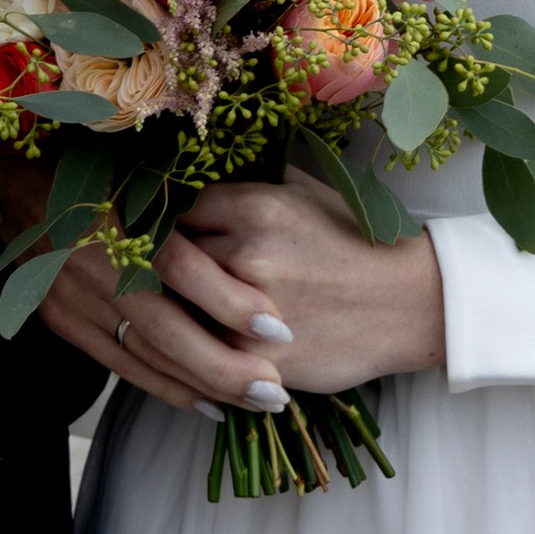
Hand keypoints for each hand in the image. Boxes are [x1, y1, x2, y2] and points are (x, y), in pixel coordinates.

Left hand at [40, 174, 443, 414]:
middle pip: (164, 260)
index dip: (155, 219)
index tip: (141, 223)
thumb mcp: (303, 194)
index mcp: (257, 207)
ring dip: (155, 312)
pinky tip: (173, 343)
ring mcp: (250, 312)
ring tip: (142, 306)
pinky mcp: (258, 359)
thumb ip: (248, 186)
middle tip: (125, 266)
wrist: (409, 302)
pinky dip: (182, 352)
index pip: (173, 207)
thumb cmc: (355, 241)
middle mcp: (247, 255)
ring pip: (175, 312)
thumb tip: (192, 174)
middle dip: (146, 266)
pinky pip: (198, 356)